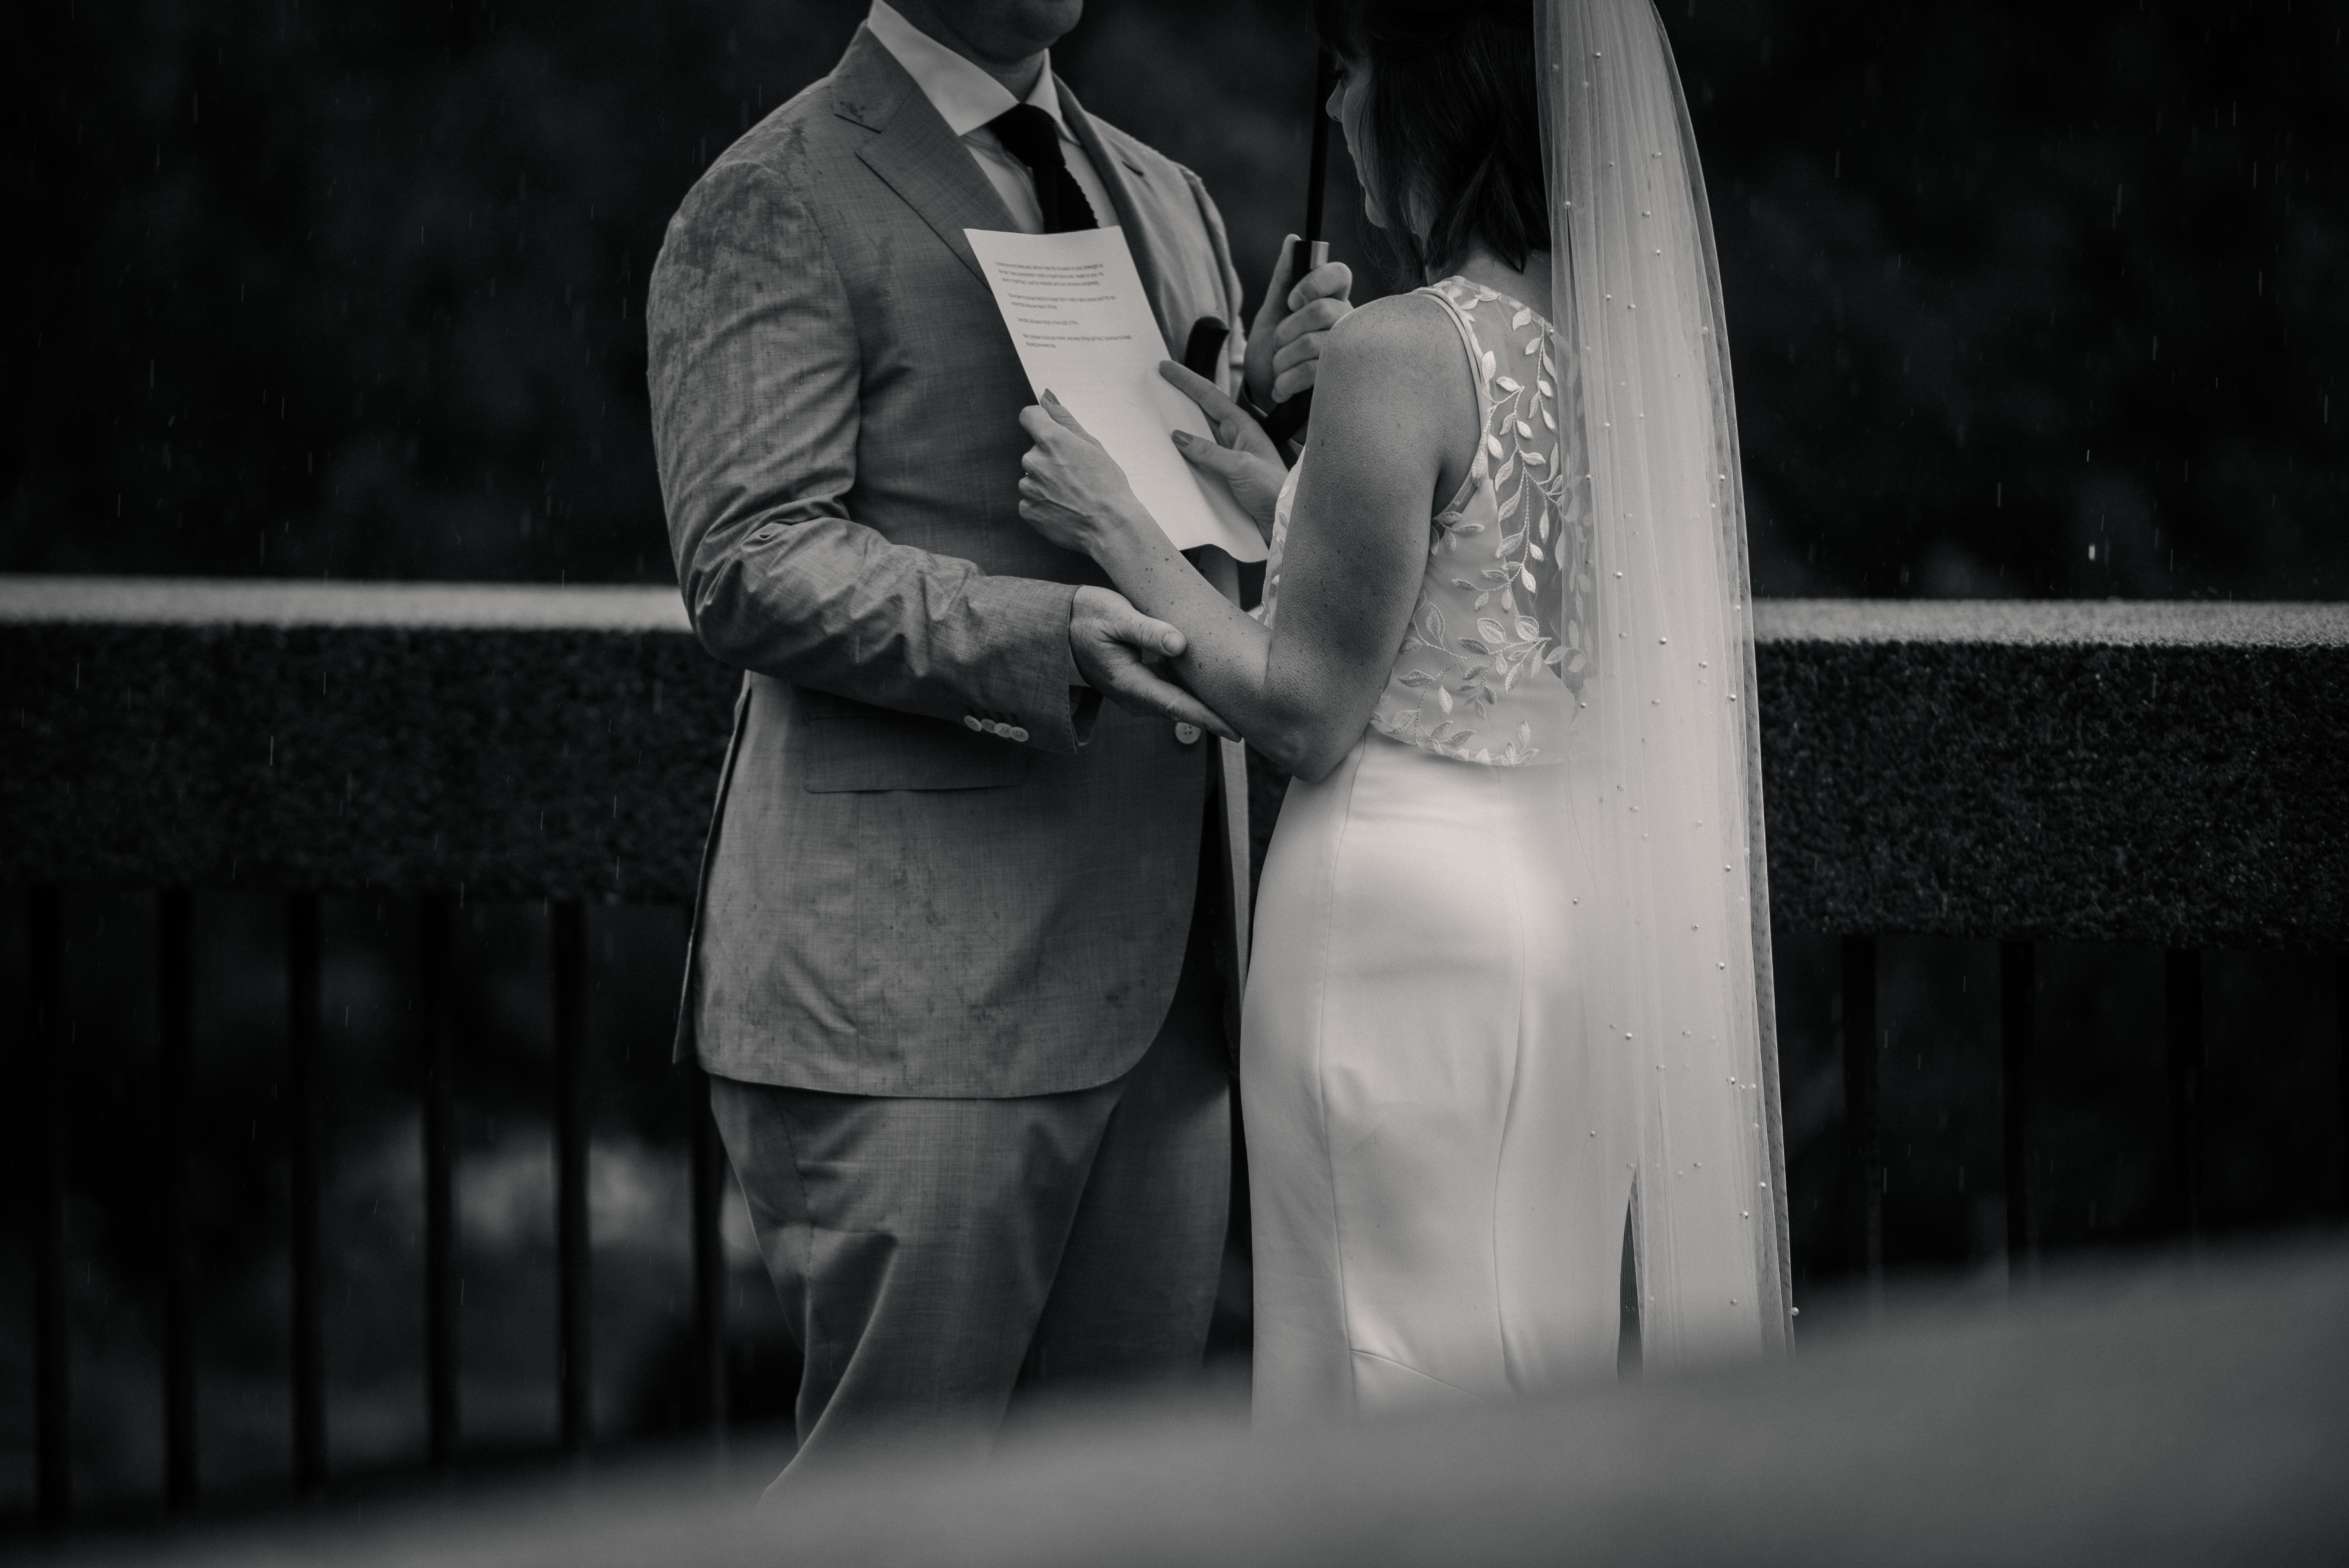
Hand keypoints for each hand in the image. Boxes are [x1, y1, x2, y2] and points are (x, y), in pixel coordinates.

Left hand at [1017, 392, 1144, 560]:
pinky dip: (1043, 503)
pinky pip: (1030, 500)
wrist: (1110, 527)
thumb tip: (1045, 396)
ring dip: (1045, 482)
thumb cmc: (1108, 485)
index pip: (1029, 416)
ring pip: (1032, 476)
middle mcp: (1034, 461)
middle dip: (1050, 458)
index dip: (1040, 422)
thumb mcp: (1092, 445)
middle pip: (1033, 450)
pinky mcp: (1027, 510)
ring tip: (1071, 494)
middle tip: (1074, 475)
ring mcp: (1028, 487)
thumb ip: (1064, 418)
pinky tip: (1063, 508)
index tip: (1051, 433)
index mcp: (1051, 440)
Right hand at [1068, 585, 1237, 739]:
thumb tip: (1179, 644)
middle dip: (1216, 718)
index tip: (1234, 730)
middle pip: (1184, 711)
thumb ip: (1146, 630)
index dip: (1207, 718)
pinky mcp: (1143, 685)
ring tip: (1242, 708)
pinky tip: (1217, 685)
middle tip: (1254, 723)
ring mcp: (1139, 694)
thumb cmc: (1089, 617)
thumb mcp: (1115, 616)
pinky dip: (1195, 693)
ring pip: (1180, 704)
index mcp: (1130, 683)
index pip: (1176, 706)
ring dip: (1207, 707)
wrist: (1064, 625)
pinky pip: (1174, 693)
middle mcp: (1135, 696)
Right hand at [1159, 360, 1287, 535]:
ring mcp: (1227, 456)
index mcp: (1242, 427)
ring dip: (1177, 427)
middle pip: (1200, 411)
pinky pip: (1198, 459)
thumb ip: (1209, 452)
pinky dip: (1182, 454)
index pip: (1209, 396)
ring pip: (1197, 435)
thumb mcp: (1240, 467)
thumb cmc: (1272, 490)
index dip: (1186, 380)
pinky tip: (1167, 454)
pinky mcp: (1223, 475)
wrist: (1283, 520)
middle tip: (1154, 387)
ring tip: (1153, 418)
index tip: (1166, 368)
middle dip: (1178, 398)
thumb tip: (1179, 436)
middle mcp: (1234, 437)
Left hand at [1244, 234, 1352, 410]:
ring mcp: (1347, 355)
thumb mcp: (1271, 315)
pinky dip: (1286, 381)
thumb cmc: (1271, 356)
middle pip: (1321, 311)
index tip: (1292, 301)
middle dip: (1285, 330)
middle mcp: (1346, 325)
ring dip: (1282, 360)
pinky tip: (1282, 389)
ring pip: (1313, 343)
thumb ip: (1283, 280)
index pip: (1339, 273)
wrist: (1267, 400)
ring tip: (1278, 371)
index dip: (1314, 283)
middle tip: (1277, 345)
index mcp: (1332, 301)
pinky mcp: (1341, 383)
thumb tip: (1293, 240)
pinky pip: (1312, 372)